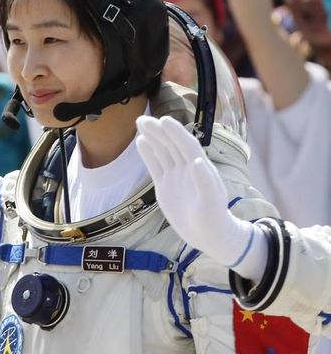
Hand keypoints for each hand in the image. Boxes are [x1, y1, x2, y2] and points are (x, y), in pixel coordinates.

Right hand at [135, 116, 253, 267]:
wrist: (207, 235)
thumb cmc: (214, 218)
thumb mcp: (211, 202)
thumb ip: (205, 182)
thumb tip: (196, 161)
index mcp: (201, 168)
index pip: (187, 145)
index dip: (176, 132)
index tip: (164, 120)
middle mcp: (187, 167)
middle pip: (172, 144)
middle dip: (159, 131)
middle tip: (143, 118)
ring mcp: (175, 175)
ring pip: (162, 151)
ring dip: (152, 137)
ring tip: (140, 122)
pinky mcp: (165, 184)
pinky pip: (155, 165)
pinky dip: (148, 153)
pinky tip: (140, 141)